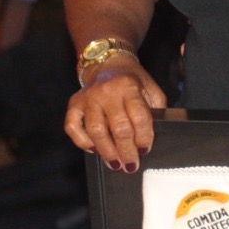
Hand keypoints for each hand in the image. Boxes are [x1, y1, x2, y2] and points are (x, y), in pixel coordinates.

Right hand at [64, 55, 165, 172]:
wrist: (108, 63)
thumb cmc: (132, 80)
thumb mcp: (150, 88)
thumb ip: (155, 109)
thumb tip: (151, 136)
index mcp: (129, 87)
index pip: (139, 117)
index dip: (144, 137)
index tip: (145, 150)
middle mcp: (107, 92)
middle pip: (118, 128)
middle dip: (126, 150)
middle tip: (131, 165)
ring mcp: (88, 98)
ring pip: (96, 130)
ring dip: (106, 151)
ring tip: (115, 164)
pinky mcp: (74, 104)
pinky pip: (73, 127)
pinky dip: (82, 141)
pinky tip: (94, 150)